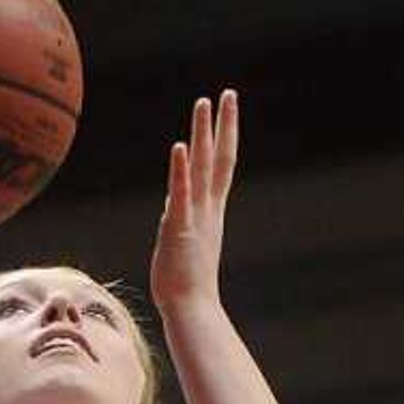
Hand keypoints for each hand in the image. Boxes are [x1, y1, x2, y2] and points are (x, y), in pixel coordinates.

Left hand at [152, 90, 236, 315]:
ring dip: (203, 136)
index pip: (223, 167)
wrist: (190, 310)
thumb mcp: (187, 243)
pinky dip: (180, 171)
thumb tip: (175, 208)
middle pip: (220, 160)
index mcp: (212, 212)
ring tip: (204, 103)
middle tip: (227, 94)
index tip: (228, 109)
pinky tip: (179, 147)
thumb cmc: (187, 285)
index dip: (226, 137)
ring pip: (202, 169)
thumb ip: (183, 220)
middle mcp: (208, 210)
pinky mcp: (178, 228)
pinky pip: (181, 194)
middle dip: (223, 126)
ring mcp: (195, 217)